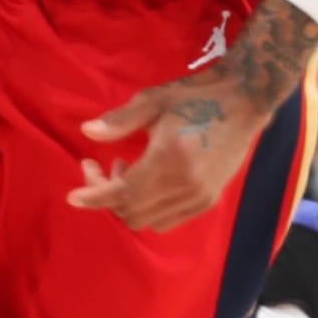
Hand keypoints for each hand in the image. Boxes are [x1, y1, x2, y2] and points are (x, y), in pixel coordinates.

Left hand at [73, 68, 262, 233]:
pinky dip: (148, 209)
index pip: (123, 193)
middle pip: (130, 211)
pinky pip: (167, 221)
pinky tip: (148, 182)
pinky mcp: (208, 201)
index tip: (73, 197)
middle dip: (107, 195)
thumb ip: (120, 121)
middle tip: (102, 166)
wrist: (245, 101)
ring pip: (147, 221)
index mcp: (169, 159)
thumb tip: (87, 132)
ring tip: (128, 171)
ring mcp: (199, 198)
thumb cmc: (196, 96)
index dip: (95, 197)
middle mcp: (184, 186)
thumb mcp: (154, 100)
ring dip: (128, 203)